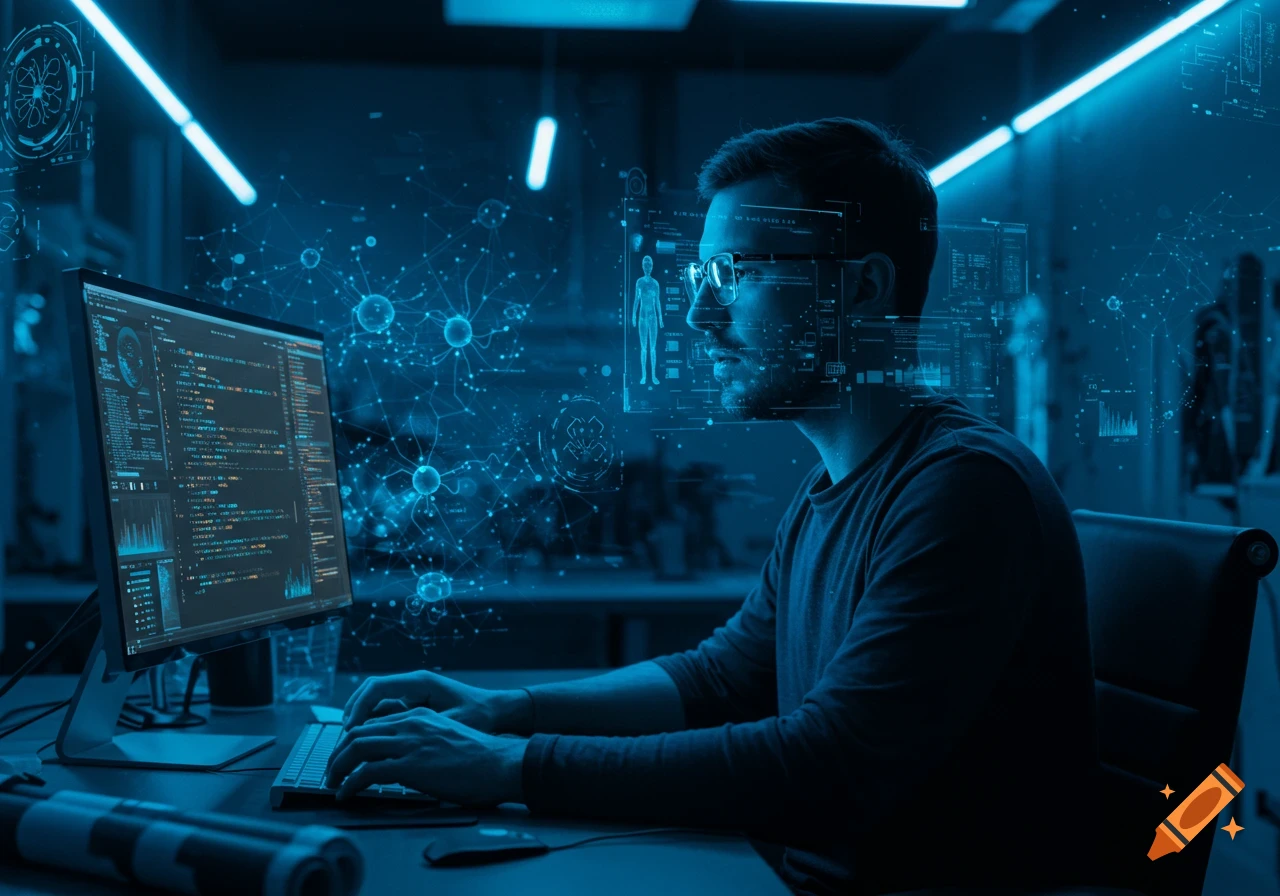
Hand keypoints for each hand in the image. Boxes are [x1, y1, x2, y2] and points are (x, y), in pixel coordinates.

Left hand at [323, 707, 527, 806]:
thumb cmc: (480, 758)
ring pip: (357, 748)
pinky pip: (368, 772)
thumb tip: (403, 759)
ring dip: (338, 767)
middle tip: (331, 772)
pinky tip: (346, 794)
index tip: (345, 757)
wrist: (500, 764)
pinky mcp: (410, 765)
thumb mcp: (446, 737)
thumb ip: (422, 740)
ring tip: (332, 783)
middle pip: (358, 733)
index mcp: (419, 715)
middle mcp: (410, 724)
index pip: (373, 723)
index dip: (352, 741)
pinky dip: (351, 783)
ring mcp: (410, 743)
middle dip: (338, 754)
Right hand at [342, 670, 529, 733]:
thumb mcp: (453, 724)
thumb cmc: (480, 715)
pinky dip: (375, 725)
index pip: (377, 688)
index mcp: (419, 683)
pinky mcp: (414, 705)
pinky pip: (387, 712)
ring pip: (376, 703)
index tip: (349, 729)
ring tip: (350, 745)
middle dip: (353, 714)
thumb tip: (393, 740)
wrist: (498, 711)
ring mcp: (412, 694)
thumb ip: (425, 729)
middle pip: (370, 693)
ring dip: (362, 721)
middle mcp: (412, 684)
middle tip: (343, 740)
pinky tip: (370, 745)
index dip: (358, 708)